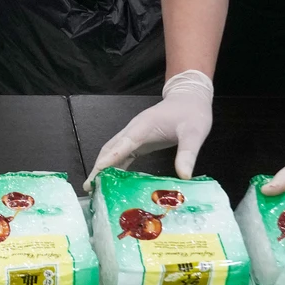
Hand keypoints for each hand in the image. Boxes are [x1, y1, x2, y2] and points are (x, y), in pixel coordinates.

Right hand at [84, 70, 213, 186]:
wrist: (190, 98)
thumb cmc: (192, 113)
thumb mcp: (194, 134)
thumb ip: (188, 154)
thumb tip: (184, 176)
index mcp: (143, 126)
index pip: (122, 145)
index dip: (109, 160)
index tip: (97, 175)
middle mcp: (133, 130)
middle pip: (110, 149)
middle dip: (98, 167)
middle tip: (90, 187)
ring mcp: (134, 135)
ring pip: (112, 151)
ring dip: (103, 167)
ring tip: (95, 187)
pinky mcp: (138, 140)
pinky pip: (121, 154)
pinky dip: (114, 166)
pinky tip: (111, 180)